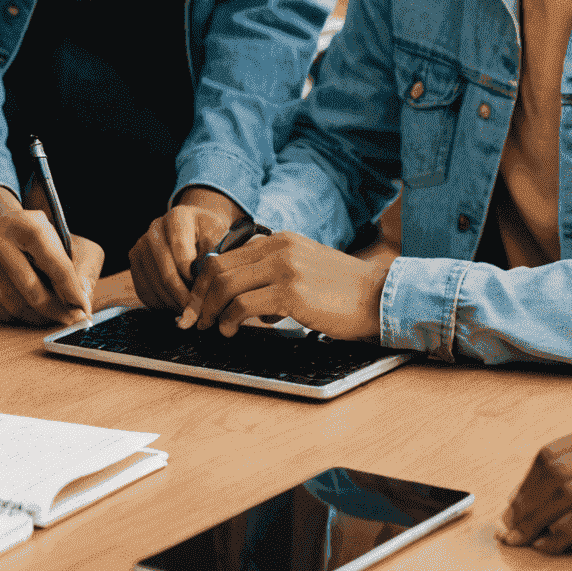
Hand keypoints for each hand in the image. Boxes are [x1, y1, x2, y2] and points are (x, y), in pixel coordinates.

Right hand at [0, 186, 103, 325]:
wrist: (8, 237)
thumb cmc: (47, 244)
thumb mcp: (74, 245)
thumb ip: (84, 269)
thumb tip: (82, 298)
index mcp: (26, 224)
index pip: (52, 261)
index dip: (71, 289)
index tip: (83, 308)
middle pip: (30, 288)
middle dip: (56, 309)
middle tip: (71, 318)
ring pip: (15, 305)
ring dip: (40, 317)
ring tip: (54, 313)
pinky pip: (1, 313)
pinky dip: (21, 318)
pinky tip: (32, 309)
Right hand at [129, 188, 245, 309]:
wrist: (194, 229)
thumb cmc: (209, 235)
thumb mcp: (219, 237)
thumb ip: (213, 254)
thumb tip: (204, 281)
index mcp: (178, 217)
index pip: (180, 249)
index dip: (191, 273)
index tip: (202, 288)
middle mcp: (155, 228)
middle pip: (165, 270)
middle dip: (182, 295)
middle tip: (195, 310)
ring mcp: (141, 245)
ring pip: (153, 284)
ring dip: (172, 302)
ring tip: (188, 310)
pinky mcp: (134, 261)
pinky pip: (143, 290)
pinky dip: (160, 304)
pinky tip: (175, 305)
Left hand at [177, 231, 397, 339]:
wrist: (379, 297)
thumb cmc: (342, 292)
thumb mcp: (303, 269)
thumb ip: (273, 275)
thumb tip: (242, 300)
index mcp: (279, 240)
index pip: (226, 255)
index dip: (203, 281)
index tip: (195, 302)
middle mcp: (279, 247)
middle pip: (218, 267)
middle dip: (198, 297)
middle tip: (191, 319)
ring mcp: (285, 267)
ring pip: (226, 284)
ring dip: (210, 310)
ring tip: (210, 327)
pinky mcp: (292, 292)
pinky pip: (243, 304)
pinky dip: (229, 319)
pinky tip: (230, 330)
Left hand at [498, 421, 571, 554]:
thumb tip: (560, 490)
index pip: (549, 453)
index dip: (525, 483)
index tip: (513, 506)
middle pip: (549, 471)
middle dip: (522, 502)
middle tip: (507, 528)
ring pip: (561, 492)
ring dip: (533, 520)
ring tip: (520, 540)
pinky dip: (559, 532)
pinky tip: (549, 546)